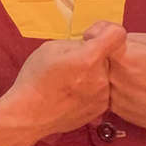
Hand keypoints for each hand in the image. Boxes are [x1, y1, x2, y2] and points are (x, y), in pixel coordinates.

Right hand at [0, 22, 126, 140]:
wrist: (28, 114)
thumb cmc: (35, 79)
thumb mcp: (51, 48)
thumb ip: (77, 42)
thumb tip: (90, 43)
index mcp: (89, 58)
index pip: (117, 34)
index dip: (105, 31)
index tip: (91, 38)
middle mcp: (101, 78)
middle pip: (108, 56)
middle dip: (93, 56)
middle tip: (72, 65)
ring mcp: (103, 96)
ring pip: (105, 74)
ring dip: (93, 74)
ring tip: (70, 82)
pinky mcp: (100, 109)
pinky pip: (102, 91)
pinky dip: (91, 90)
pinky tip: (72, 94)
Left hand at [106, 31, 145, 142]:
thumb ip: (132, 38)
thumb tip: (115, 36)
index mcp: (122, 54)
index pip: (93, 36)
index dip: (97, 33)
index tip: (101, 35)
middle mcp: (113, 75)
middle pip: (98, 58)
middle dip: (108, 55)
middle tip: (126, 58)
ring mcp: (113, 94)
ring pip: (104, 77)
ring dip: (113, 74)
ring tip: (137, 77)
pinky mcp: (116, 110)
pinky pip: (111, 94)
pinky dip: (120, 91)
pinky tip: (139, 90)